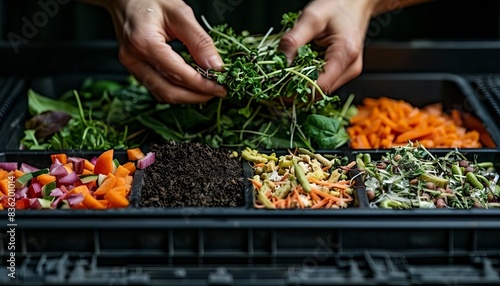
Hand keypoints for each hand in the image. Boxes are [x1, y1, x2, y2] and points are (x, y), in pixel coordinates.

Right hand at [104, 0, 226, 102]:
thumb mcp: (181, 13)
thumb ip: (199, 41)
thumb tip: (216, 66)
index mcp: (144, 43)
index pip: (178, 75)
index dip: (202, 86)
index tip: (221, 88)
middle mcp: (133, 59)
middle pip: (168, 91)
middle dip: (196, 96)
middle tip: (217, 92)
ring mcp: (131, 66)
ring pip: (162, 93)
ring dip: (186, 96)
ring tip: (206, 90)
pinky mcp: (134, 68)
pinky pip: (156, 87)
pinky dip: (176, 90)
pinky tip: (190, 85)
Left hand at [279, 0, 378, 94]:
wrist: (356, 2)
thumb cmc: (337, 5)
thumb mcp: (311, 17)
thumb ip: (294, 40)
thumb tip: (281, 61)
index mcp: (345, 54)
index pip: (319, 86)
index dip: (297, 90)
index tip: (279, 85)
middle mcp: (350, 67)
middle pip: (320, 91)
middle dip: (298, 87)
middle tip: (279, 79)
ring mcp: (349, 71)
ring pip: (322, 89)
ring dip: (303, 83)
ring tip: (291, 70)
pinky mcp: (345, 71)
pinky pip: (325, 81)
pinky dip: (311, 78)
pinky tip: (302, 67)